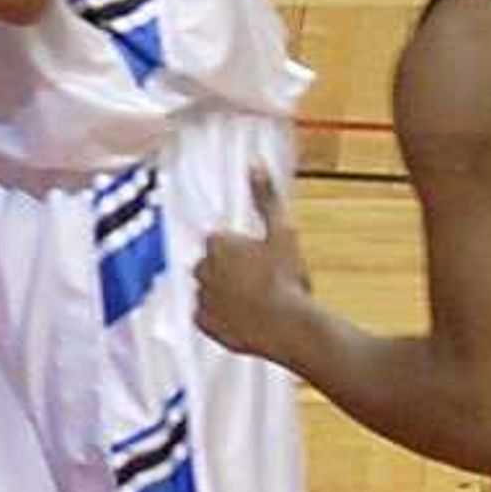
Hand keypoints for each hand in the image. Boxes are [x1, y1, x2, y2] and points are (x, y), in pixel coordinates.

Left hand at [192, 171, 312, 361]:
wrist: (291, 327)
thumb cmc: (287, 279)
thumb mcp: (282, 232)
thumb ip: (266, 197)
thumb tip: (255, 164)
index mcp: (215, 243)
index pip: (222, 244)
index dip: (243, 255)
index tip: (262, 265)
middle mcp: (199, 267)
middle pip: (213, 267)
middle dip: (231, 274)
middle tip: (261, 286)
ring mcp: (199, 296)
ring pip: (210, 292)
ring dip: (226, 297)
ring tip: (256, 306)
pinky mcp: (202, 323)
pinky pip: (209, 318)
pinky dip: (221, 320)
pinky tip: (244, 321)